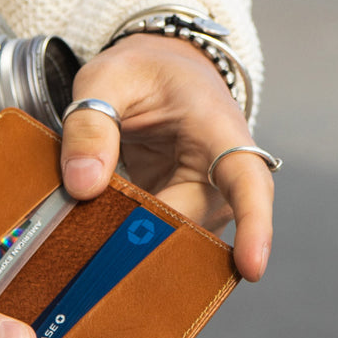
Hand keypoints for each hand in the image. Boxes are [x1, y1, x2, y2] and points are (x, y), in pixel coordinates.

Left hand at [60, 34, 274, 281]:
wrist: (159, 70)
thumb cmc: (142, 70)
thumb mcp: (106, 80)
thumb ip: (89, 126)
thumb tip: (82, 186)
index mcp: (218, 128)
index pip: (248, 181)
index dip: (254, 225)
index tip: (252, 267)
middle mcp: (220, 171)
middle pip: (195, 222)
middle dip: (149, 240)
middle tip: (96, 246)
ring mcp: (202, 196)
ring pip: (177, 238)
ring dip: (135, 243)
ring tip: (91, 238)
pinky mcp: (179, 210)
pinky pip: (158, 237)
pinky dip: (127, 241)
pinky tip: (96, 239)